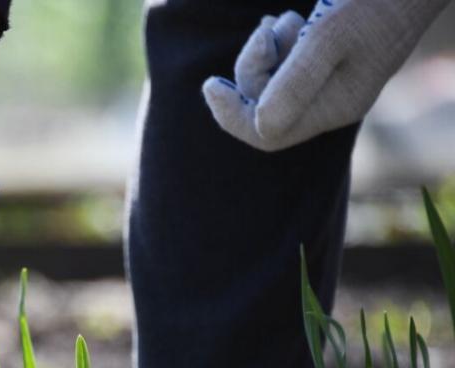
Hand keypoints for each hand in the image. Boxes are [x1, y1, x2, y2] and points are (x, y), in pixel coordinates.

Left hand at [203, 0, 449, 151]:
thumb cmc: (375, 1)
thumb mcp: (329, 36)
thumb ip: (294, 82)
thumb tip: (259, 124)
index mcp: (334, 108)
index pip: (266, 135)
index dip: (232, 116)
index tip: (211, 84)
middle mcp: (332, 102)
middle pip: (265, 105)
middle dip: (253, 69)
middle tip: (266, 30)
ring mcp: (334, 82)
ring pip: (274, 81)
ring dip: (267, 50)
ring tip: (288, 19)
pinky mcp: (333, 60)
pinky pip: (290, 65)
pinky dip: (281, 43)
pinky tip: (293, 20)